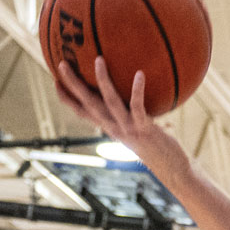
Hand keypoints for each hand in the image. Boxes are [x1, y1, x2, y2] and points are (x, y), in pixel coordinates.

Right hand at [55, 56, 187, 181]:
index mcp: (110, 128)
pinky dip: (137, 90)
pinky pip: (138, 107)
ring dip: (102, 80)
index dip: (67, 98)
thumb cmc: (160, 147)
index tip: (55, 80)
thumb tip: (141, 92)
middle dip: (73, 85)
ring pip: (109, 102)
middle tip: (62, 63)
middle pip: (87, 104)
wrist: (173, 170)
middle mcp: (114, 128)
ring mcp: (128, 129)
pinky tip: (139, 74)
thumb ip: (137, 114)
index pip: (82, 112)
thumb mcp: (142, 128)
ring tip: (98, 59)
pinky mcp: (144, 129)